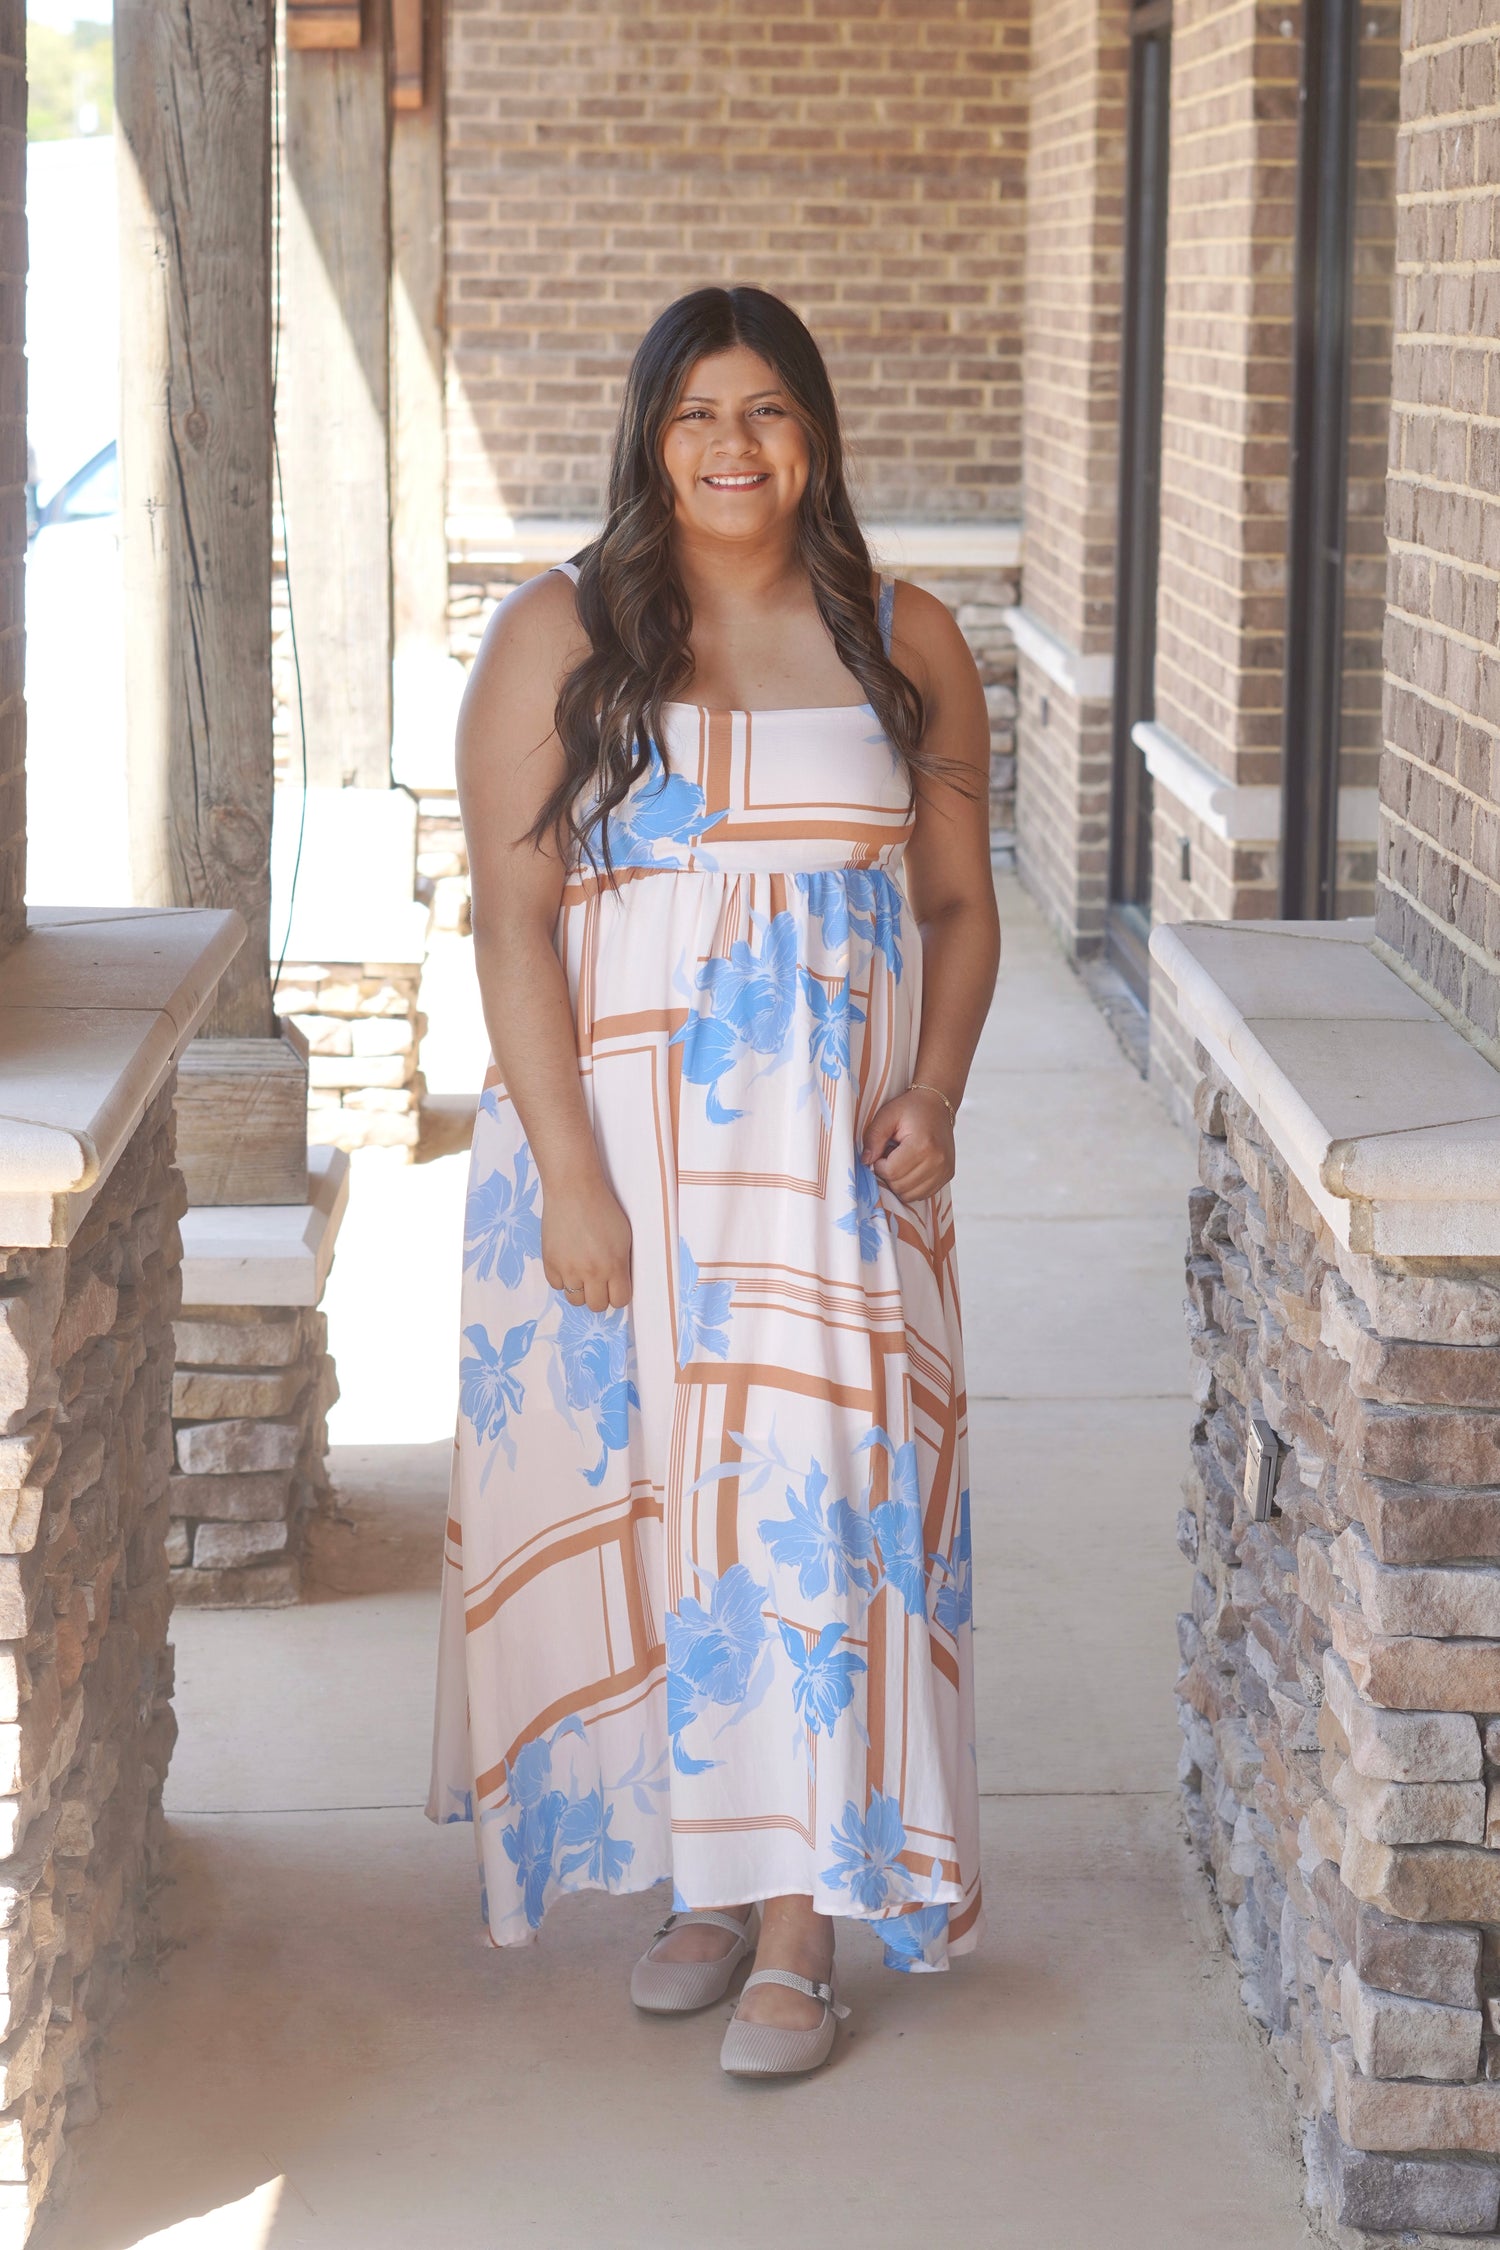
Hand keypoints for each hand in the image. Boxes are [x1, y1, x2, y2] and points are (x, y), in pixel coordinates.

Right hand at [541, 1172, 632, 1310]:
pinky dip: (563, 1279)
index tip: (615, 1288)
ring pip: (575, 1300)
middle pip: (597, 1306)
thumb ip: (621, 1264)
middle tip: (599, 1282)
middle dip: (600, 1296)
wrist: (573, 1190)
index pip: (619, 1301)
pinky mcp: (550, 1263)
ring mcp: (568, 1269)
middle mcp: (591, 1272)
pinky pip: (557, 1286)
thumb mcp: (624, 1237)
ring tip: (582, 1272)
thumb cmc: (602, 1208)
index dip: (618, 1295)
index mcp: (614, 1265)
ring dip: (580, 1290)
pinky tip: (568, 1263)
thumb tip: (618, 1284)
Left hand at [860, 1086, 955, 1204]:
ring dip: (899, 1182)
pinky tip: (911, 1168)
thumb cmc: (912, 1109)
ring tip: (901, 1161)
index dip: (880, 1165)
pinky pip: (922, 1195)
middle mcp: (938, 1160)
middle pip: (900, 1187)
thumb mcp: (886, 1115)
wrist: (938, 1104)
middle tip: (891, 1155)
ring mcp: (945, 1170)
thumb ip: (873, 1138)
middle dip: (889, 1175)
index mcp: (923, 1144)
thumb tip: (865, 1162)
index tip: (883, 1151)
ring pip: (910, 1195)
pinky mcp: (948, 1175)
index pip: (892, 1172)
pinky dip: (911, 1186)